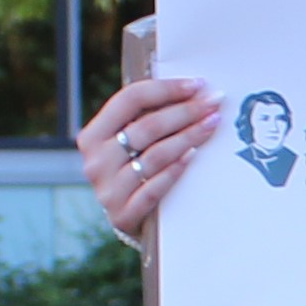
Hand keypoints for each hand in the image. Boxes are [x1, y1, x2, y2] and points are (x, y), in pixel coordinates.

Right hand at [79, 74, 217, 243]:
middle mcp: (95, 161)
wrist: (130, 221)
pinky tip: (193, 156)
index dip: (165, 89)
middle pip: (146, 126)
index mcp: (92, 135)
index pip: (129, 100)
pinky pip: (154, 188)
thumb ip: (145, 118)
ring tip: (212, 123)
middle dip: (185, 111)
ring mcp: (107, 190)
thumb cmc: (134, 171)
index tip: (198, 84)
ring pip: (155, 155)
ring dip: (188, 137)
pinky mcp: (123, 215)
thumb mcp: (130, 143)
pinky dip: (175, 170)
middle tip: (214, 102)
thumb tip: (192, 90)